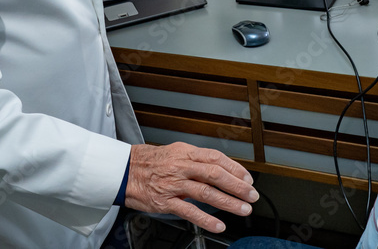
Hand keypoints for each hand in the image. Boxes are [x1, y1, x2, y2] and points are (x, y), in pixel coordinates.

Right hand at [124, 143, 258, 233]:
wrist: (125, 170)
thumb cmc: (151, 162)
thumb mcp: (176, 152)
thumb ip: (197, 160)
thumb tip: (220, 169)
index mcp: (186, 153)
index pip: (216, 158)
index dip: (235, 168)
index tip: (248, 178)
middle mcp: (181, 167)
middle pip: (215, 174)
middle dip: (237, 186)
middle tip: (252, 195)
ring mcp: (173, 184)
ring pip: (206, 192)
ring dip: (228, 202)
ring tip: (243, 209)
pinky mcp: (165, 201)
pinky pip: (189, 211)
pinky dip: (206, 219)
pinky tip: (218, 224)